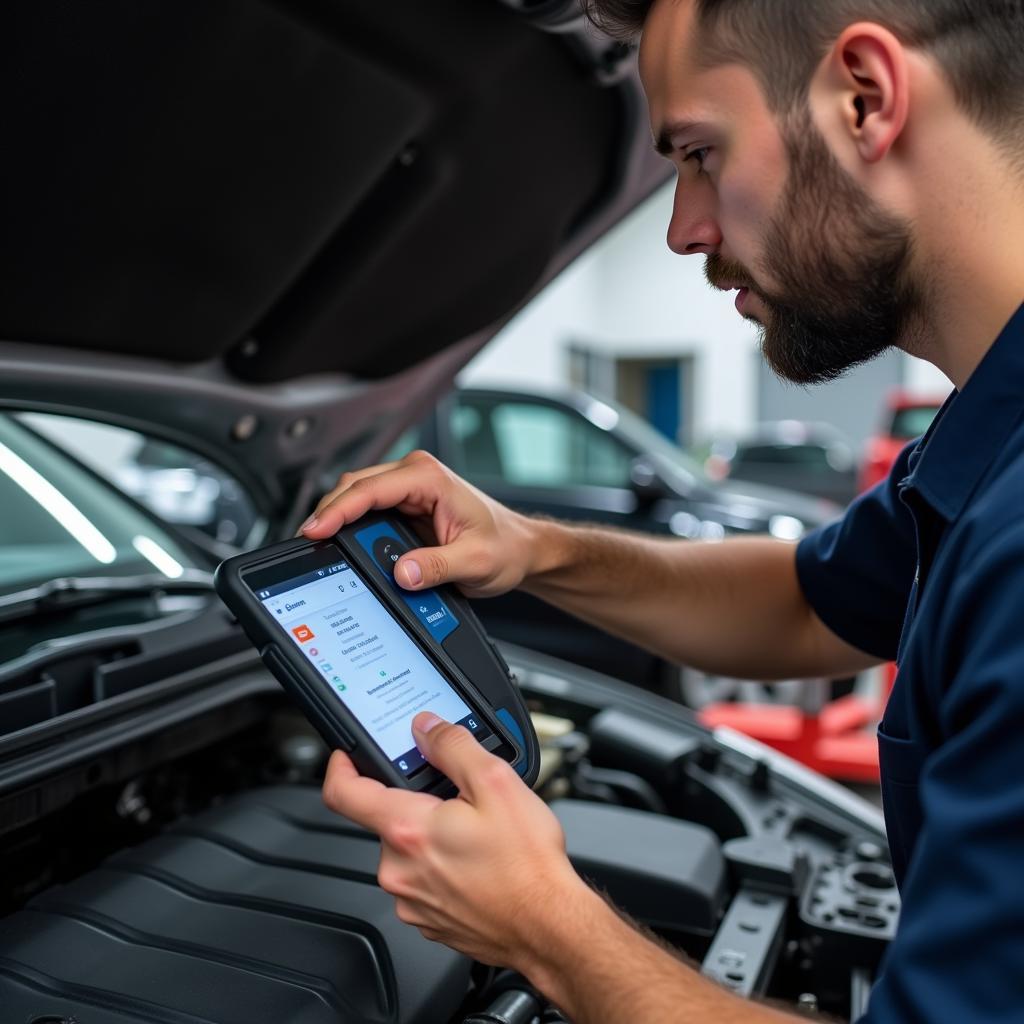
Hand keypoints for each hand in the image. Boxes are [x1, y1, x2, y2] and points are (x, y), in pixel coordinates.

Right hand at [301, 450, 540, 596]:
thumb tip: (402, 573)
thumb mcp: (475, 562)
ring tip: (320, 546)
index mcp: (430, 478)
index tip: (315, 530)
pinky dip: (350, 526)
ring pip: (356, 496)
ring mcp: (408, 489)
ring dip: (337, 519)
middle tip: (308, 543)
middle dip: (328, 513)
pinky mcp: (405, 506)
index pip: (370, 489)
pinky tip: (340, 544)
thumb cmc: (505, 547)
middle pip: (354, 487)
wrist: (520, 549)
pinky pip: (367, 511)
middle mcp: (416, 475)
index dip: (337, 510)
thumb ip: (437, 567)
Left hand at [321, 711, 590, 969]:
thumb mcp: (496, 783)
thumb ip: (453, 747)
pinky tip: (478, 864)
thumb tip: (426, 728)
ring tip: (477, 837)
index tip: (348, 754)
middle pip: (386, 819)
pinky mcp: (427, 921)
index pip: (344, 793)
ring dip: (432, 837)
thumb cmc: (527, 866)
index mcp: (407, 830)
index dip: (341, 765)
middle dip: (417, 803)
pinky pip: (422, 881)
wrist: (549, 927)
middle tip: (458, 801)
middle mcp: (398, 870)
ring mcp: (411, 900)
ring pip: (407, 851)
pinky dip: (443, 867)